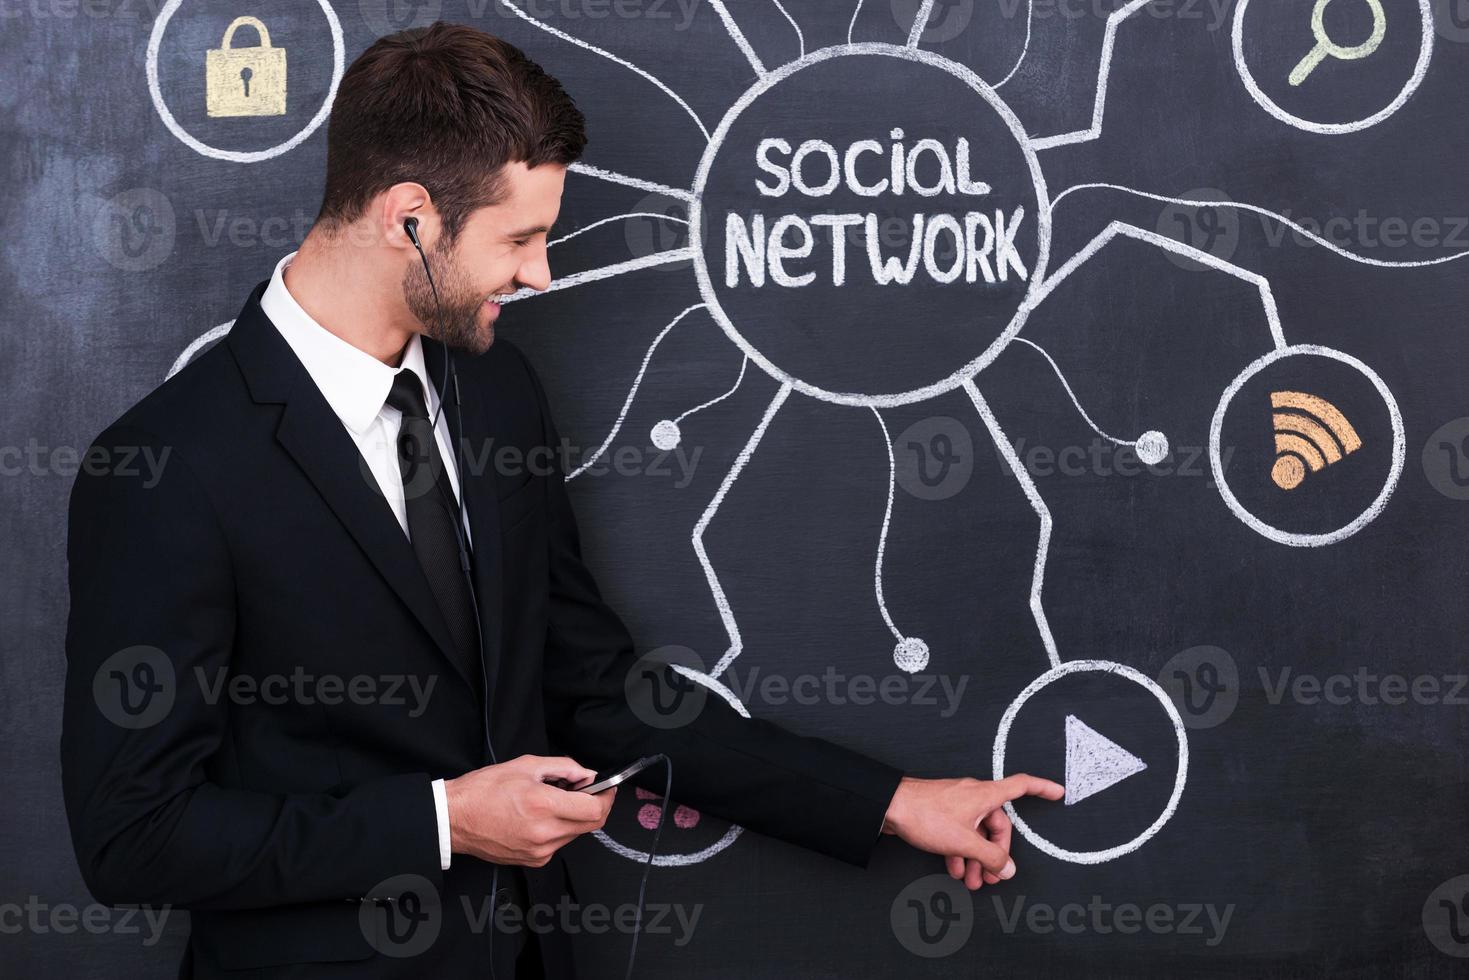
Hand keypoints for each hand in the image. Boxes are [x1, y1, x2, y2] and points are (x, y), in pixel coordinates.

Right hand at [444, 755, 615, 866]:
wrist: (454, 819)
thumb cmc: (483, 791)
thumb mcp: (526, 766)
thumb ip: (564, 768)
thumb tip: (587, 775)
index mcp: (544, 806)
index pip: (594, 809)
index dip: (607, 796)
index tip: (607, 787)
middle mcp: (545, 833)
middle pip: (591, 824)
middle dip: (596, 806)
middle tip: (587, 791)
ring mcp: (539, 851)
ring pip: (575, 834)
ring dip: (575, 817)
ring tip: (555, 801)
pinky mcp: (533, 861)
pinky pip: (558, 844)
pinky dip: (559, 829)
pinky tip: (541, 817)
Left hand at [881, 773, 1064, 890]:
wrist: (889, 807)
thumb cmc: (925, 814)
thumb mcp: (964, 841)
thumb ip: (990, 857)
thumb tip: (1008, 868)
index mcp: (985, 794)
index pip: (1021, 785)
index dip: (1041, 788)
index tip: (1057, 792)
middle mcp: (973, 796)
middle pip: (997, 824)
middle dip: (995, 853)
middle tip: (991, 877)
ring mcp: (956, 804)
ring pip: (976, 832)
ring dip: (976, 858)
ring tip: (971, 881)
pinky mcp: (941, 812)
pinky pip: (960, 833)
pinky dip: (960, 851)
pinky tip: (955, 869)